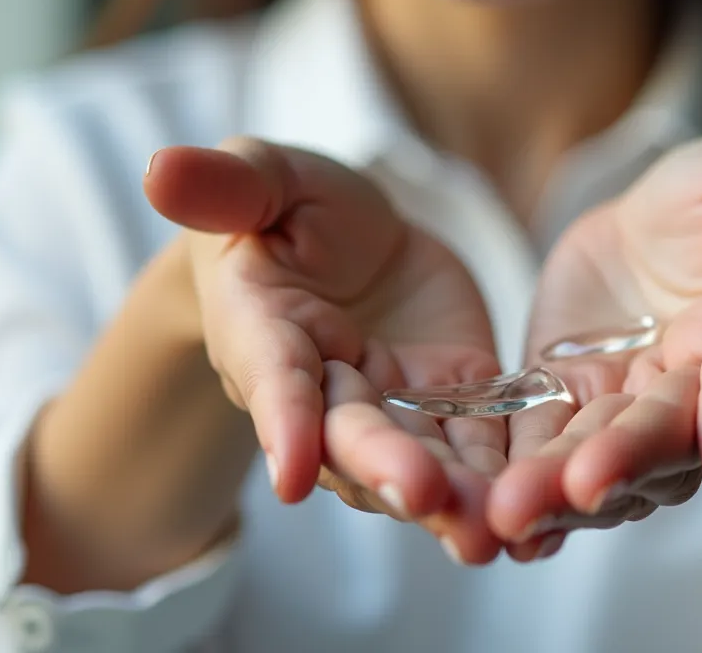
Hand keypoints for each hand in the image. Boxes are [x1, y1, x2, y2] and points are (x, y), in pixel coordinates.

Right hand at [145, 138, 504, 562]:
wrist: (351, 242)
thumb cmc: (290, 208)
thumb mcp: (265, 180)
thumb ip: (228, 183)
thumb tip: (160, 169)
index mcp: (264, 331)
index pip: (272, 378)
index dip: (283, 421)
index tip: (291, 474)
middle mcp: (324, 389)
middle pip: (354, 436)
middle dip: (385, 469)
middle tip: (423, 499)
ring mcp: (392, 404)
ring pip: (420, 459)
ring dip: (453, 499)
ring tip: (491, 532)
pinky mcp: (454, 400)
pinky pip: (480, 443)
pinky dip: (507, 476)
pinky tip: (542, 517)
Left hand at [487, 134, 701, 558]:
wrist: (662, 235)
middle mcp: (695, 386)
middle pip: (663, 432)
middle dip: (626, 460)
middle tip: (583, 486)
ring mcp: (630, 404)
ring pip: (600, 457)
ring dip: (560, 491)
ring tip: (513, 514)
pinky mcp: (570, 403)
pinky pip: (546, 449)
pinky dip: (523, 486)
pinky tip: (491, 523)